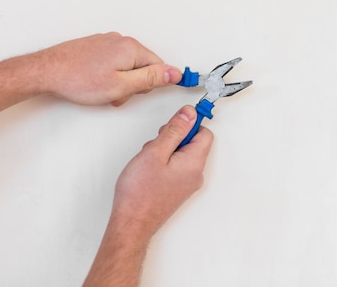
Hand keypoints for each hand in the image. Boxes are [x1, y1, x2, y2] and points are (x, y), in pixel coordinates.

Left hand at [36, 32, 181, 105]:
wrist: (45, 72)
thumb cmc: (78, 79)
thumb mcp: (121, 86)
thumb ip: (151, 79)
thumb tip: (174, 73)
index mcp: (131, 48)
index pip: (159, 66)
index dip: (151, 84)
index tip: (140, 92)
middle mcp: (120, 40)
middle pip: (143, 65)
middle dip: (133, 84)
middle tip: (116, 94)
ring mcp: (107, 41)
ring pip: (127, 65)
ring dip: (120, 81)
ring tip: (102, 90)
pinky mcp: (95, 46)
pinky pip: (113, 62)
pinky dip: (108, 74)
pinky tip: (95, 82)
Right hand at [84, 106, 213, 285]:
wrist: (132, 223)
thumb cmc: (140, 192)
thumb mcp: (156, 151)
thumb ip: (175, 130)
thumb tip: (190, 114)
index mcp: (194, 163)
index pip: (204, 133)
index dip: (189, 124)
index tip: (174, 123)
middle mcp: (195, 174)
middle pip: (193, 143)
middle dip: (174, 137)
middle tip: (155, 144)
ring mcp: (187, 184)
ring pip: (183, 154)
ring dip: (166, 150)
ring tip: (148, 159)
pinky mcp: (178, 190)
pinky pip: (177, 167)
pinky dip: (164, 162)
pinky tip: (149, 169)